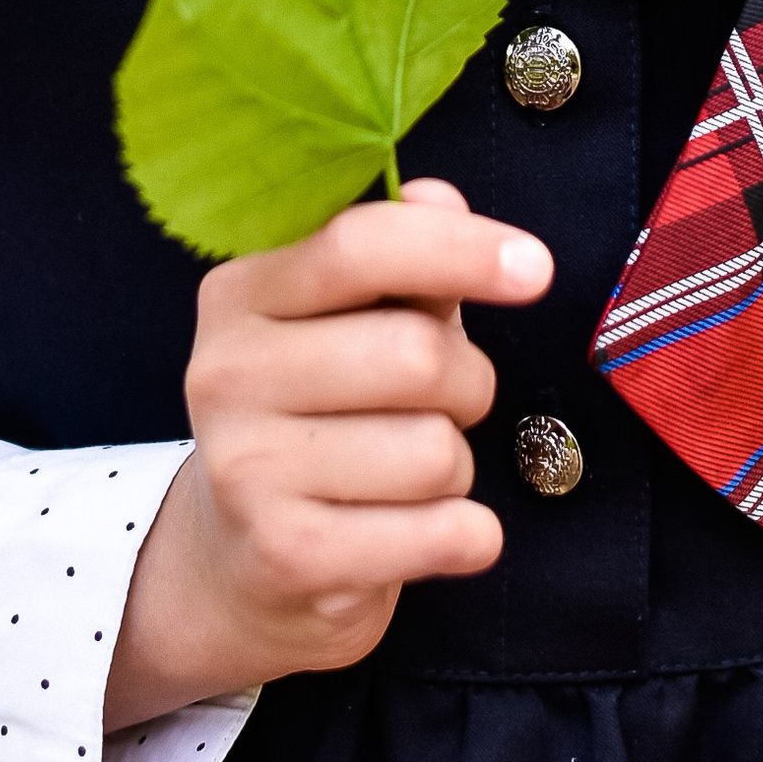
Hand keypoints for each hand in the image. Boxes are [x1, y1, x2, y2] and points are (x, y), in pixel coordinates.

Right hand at [105, 178, 550, 731]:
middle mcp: (225, 376)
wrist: (241, 564)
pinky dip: (467, 536)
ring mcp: (247, 470)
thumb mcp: (343, 327)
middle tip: (448, 405)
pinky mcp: (287, 555)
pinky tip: (428, 535)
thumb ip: (399, 263)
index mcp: (239, 296)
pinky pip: (441, 533)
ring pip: (435, 450)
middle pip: (416, 353)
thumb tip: (441, 197)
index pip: (358, 246)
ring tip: (408, 477)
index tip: (536, 267)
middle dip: (468, 382)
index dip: (459, 249)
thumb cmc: (318, 421)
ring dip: (455, 466)